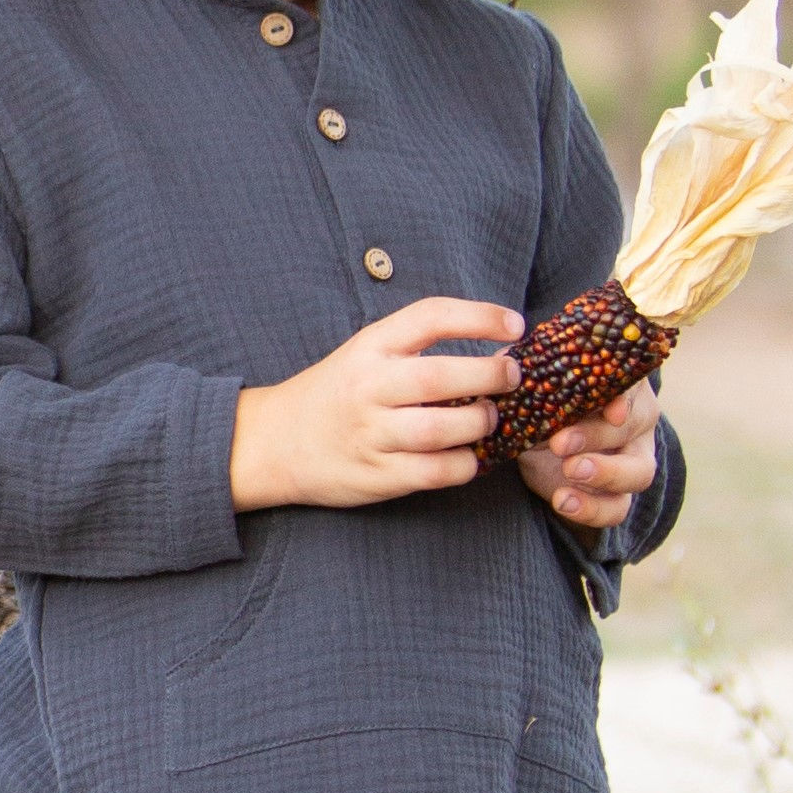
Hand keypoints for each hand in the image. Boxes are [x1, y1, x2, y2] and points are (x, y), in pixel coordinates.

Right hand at [230, 297, 523, 512]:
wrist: (276, 441)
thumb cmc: (337, 394)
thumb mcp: (366, 353)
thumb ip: (417, 348)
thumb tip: (495, 350)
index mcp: (371, 346)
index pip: (431, 316)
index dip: (480, 316)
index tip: (516, 325)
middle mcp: (369, 387)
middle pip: (441, 377)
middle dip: (489, 376)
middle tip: (511, 377)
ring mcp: (371, 433)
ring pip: (440, 430)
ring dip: (479, 424)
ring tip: (489, 419)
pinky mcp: (376, 475)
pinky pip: (434, 472)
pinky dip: (464, 465)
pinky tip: (470, 456)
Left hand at [517, 377, 660, 531]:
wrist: (542, 448)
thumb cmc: (545, 404)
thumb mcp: (535, 388)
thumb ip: (527, 376)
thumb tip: (503, 365)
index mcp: (618, 384)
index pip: (632, 383)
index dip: (624, 396)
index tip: (609, 408)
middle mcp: (635, 420)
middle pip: (634, 426)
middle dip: (597, 435)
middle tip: (560, 442)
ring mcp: (632, 460)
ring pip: (640, 472)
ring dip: (607, 473)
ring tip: (569, 473)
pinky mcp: (617, 496)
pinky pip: (618, 509)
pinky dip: (593, 509)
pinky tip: (563, 501)